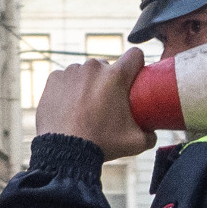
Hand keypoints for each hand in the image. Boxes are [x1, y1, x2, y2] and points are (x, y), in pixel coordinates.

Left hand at [37, 48, 151, 159]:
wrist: (64, 152)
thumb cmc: (101, 145)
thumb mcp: (135, 142)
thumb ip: (150, 134)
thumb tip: (152, 132)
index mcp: (116, 76)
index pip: (135, 55)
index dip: (137, 65)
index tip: (133, 78)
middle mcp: (94, 67)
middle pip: (108, 67)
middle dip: (109, 81)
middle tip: (106, 104)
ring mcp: (71, 71)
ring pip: (86, 73)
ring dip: (88, 85)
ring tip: (85, 109)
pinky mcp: (54, 78)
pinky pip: (66, 79)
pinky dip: (69, 90)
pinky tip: (69, 108)